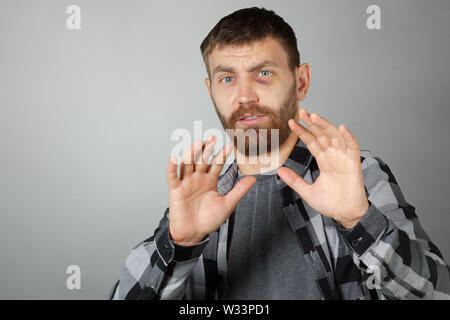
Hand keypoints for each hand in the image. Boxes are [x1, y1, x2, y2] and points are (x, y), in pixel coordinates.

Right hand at [167, 136, 255, 244]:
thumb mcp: (227, 204)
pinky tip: (174, 158)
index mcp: (210, 180)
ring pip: (188, 164)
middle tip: (213, 138)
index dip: (222, 155)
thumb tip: (254, 178)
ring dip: (192, 153)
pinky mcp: (176, 190)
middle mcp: (198, 178)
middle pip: (202, 160)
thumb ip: (239, 190)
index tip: (229, 146)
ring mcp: (186, 183)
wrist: (194, 234)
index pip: (216, 164)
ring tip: (197, 143)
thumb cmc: (209, 220)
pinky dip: (172, 167)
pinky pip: (173, 177)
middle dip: (207, 149)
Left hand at [277, 108, 368, 228]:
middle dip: (312, 123)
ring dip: (326, 126)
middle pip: (322, 135)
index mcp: (324, 161)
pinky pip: (353, 147)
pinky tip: (342, 128)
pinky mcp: (354, 164)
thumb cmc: (331, 204)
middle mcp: (333, 156)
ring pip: (335, 137)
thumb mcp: (307, 191)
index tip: (291, 123)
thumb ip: (294, 180)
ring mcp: (344, 159)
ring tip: (315, 116)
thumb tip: (279, 170)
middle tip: (302, 112)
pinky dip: (348, 137)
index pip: (311, 142)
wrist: (346, 215)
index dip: (302, 132)